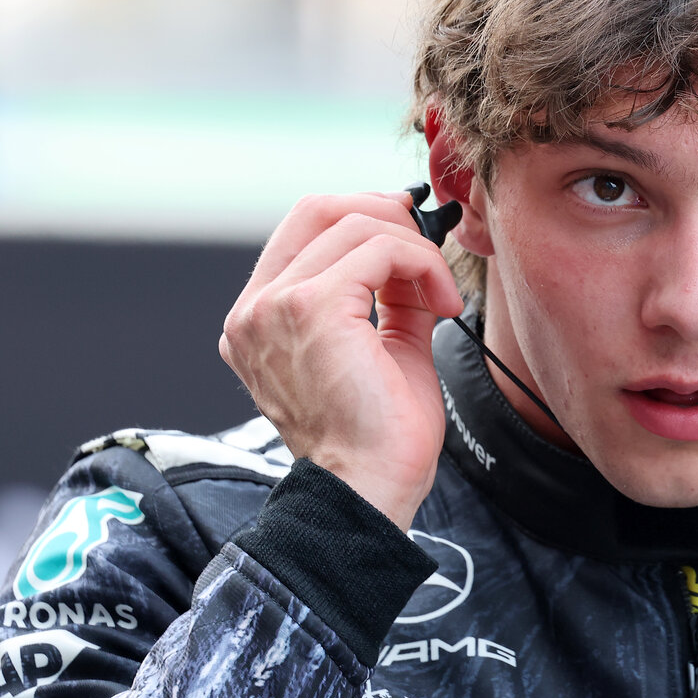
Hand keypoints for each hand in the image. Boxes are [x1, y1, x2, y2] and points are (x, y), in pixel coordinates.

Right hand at [219, 192, 463, 529]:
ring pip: (355, 225)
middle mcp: (255, 310)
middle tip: (430, 246)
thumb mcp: (383, 346)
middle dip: (386, 214)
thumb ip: (390, 296)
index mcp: (260, 319)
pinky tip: (442, 305)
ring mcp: (275, 307)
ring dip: (415, 250)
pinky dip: (422, 265)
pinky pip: (379, 251)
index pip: (304, 230)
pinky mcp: (311, 309)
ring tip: (441, 296)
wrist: (370, 489)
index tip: (412, 236)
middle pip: (319, 209)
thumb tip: (414, 253)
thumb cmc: (377, 438)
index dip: (363, 216)